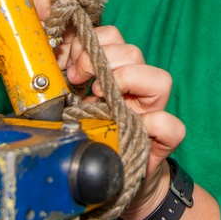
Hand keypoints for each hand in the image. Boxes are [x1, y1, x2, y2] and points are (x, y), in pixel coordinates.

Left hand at [64, 24, 185, 219]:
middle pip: (133, 52)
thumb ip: (64, 79)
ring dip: (127, 81)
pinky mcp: (163, 141)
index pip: (113, 37)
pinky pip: (171, 125)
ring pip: (160, 79)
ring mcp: (152, 112)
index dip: (92, 41)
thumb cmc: (86, 139)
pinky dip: (155, 124)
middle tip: (79, 79)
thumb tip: (49, 55)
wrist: (107, 182)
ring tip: (100, 98)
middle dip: (102, 59)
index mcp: (114, 73)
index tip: (70, 63)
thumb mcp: (68, 103)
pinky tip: (133, 127)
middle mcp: (136, 88)